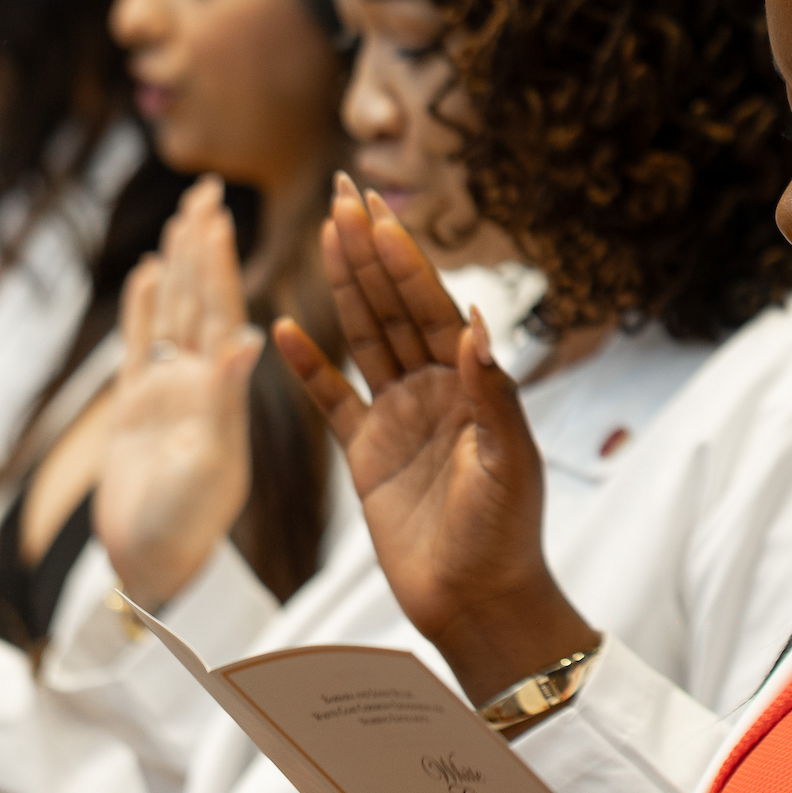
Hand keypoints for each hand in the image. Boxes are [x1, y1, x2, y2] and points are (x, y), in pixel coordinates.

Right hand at [95, 179, 262, 609]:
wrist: (152, 571)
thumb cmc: (187, 534)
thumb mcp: (214, 465)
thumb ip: (227, 402)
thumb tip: (253, 337)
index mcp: (222, 389)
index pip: (220, 306)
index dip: (219, 258)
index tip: (225, 207)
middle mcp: (198, 383)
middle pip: (198, 298)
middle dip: (203, 245)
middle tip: (209, 188)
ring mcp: (169, 392)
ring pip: (173, 313)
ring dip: (178, 265)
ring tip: (186, 216)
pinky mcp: (141, 410)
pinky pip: (143, 346)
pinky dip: (145, 308)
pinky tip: (148, 273)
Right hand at [273, 175, 593, 703]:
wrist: (478, 601)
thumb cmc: (505, 534)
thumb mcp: (507, 460)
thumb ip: (490, 391)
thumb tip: (475, 319)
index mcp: (471, 385)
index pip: (433, 307)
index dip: (405, 257)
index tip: (379, 208)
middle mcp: (434, 391)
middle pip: (394, 307)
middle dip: (371, 250)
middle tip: (346, 191)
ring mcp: (399, 419)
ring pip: (364, 339)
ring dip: (344, 288)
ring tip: (324, 234)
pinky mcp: (367, 456)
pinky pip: (331, 401)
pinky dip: (308, 367)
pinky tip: (284, 327)